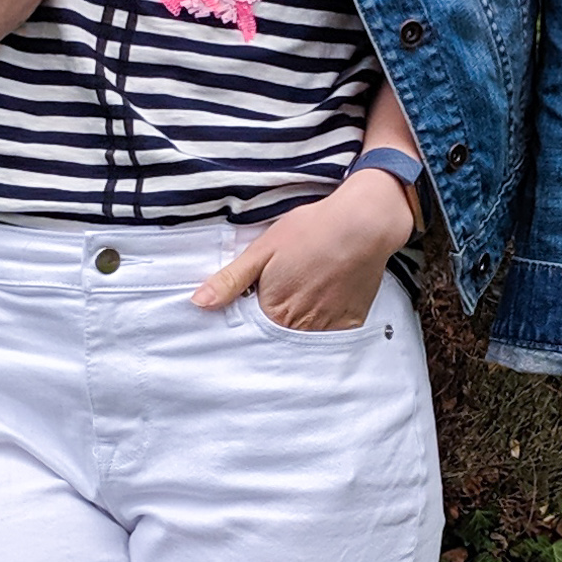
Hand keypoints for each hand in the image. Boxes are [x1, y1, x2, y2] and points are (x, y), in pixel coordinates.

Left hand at [192, 169, 415, 328]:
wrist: (362, 224)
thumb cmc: (310, 231)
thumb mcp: (262, 250)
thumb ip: (230, 280)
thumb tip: (198, 303)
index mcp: (274, 312)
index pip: (252, 331)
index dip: (249, 317)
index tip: (254, 302)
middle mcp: (300, 328)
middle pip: (278, 335)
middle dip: (274, 321)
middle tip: (285, 290)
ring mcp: (328, 328)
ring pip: (304, 336)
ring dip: (299, 323)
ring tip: (305, 291)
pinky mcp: (350, 323)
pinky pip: (331, 333)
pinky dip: (325, 321)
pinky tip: (325, 297)